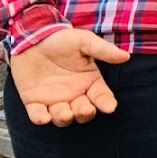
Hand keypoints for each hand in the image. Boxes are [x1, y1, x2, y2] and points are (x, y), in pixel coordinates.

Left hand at [10, 28, 129, 126]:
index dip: (106, 103)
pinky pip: (38, 115)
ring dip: (65, 118)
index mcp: (89, 81)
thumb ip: (103, 50)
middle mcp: (74, 94)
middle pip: (84, 111)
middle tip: (85, 110)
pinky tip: (44, 118)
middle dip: (85, 113)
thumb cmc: (61, 40)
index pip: (102, 96)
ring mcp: (54, 100)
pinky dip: (41, 119)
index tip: (109, 107)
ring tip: (65, 114)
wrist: (31, 39)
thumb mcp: (84, 41)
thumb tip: (125, 56)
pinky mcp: (34, 102)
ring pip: (62, 117)